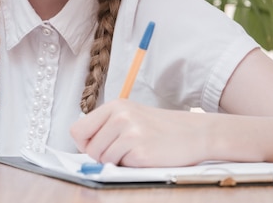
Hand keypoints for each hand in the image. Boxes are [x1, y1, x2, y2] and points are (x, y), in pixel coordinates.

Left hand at [70, 100, 209, 166]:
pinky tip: (145, 155)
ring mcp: (130, 133)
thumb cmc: (161, 128)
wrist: (196, 133)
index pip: (77, 130)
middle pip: (89, 147)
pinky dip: (130, 165)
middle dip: (100, 155)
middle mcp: (120, 116)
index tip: (96, 146)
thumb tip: (82, 144)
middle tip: (121, 151)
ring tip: (135, 151)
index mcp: (114, 106)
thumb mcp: (130, 115)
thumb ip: (106, 125)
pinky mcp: (140, 151)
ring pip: (102, 158)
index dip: (84, 143)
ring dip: (116, 161)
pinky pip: (120, 166)